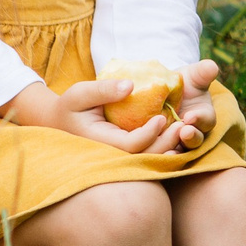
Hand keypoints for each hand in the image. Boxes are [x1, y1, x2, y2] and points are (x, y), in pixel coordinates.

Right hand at [0, 77, 178, 152]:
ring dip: (169, 147)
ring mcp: (119, 158)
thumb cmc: (69, 106)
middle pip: (144, 157)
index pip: (130, 145)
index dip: (148, 134)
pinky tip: (177, 137)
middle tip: (183, 125)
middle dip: (166, 143)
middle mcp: (111, 156)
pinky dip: (164, 148)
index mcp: (100, 143)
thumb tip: (131, 85)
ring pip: (149, 160)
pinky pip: (147, 156)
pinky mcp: (125, 155)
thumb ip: (103, 90)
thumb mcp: (79, 93)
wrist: (60, 123)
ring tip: (185, 131)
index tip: (161, 117)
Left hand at [155, 59, 222, 152]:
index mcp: (203, 116)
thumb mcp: (192, 75)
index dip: (200, 118)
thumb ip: (203, 72)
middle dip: (191, 137)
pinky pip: (160, 155)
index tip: (190, 116)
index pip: (206, 120)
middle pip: (195, 140)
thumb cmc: (183, 83)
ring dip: (174, 149)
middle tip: (183, 131)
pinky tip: (148, 156)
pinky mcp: (160, 146)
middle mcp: (193, 132)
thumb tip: (212, 66)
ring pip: (179, 150)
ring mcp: (177, 141)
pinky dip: (157, 156)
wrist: (163, 91)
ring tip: (168, 149)